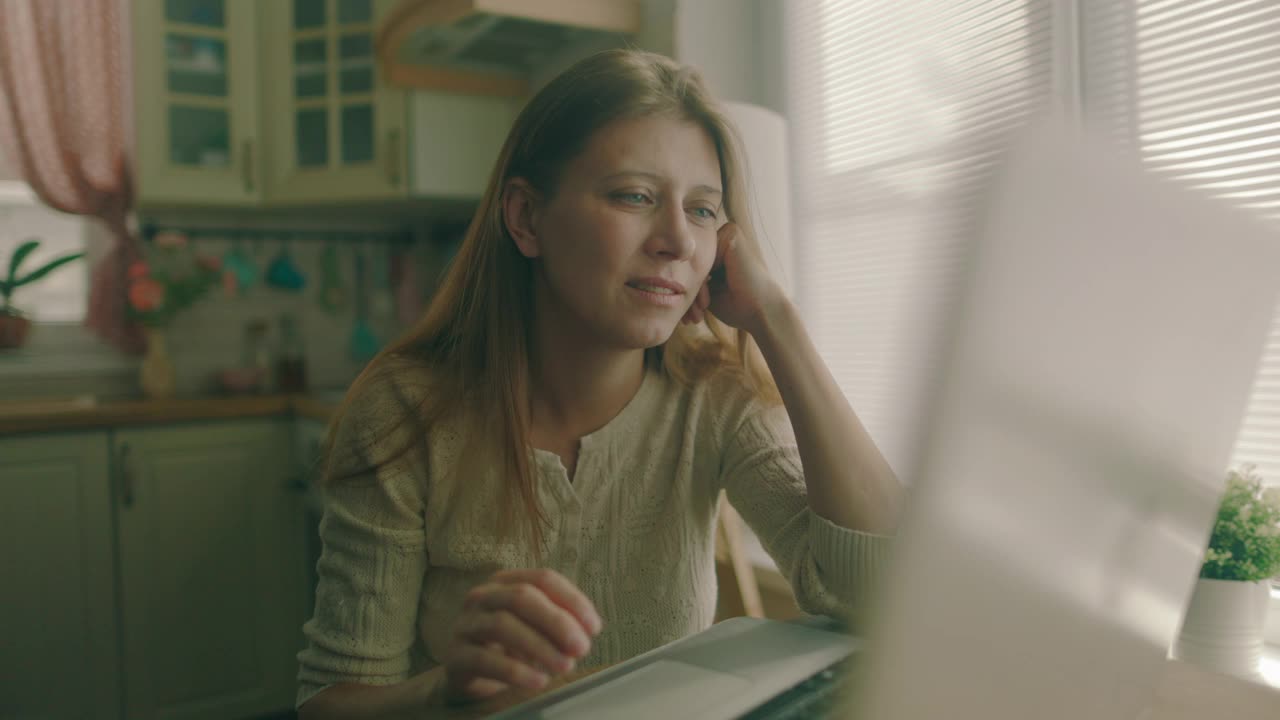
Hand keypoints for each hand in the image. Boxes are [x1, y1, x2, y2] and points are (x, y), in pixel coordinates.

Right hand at [439, 568, 602, 703]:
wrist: (468, 674)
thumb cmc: (509, 646)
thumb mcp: (536, 629)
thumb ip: (560, 623)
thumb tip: (587, 631)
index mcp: (506, 582)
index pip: (543, 578)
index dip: (572, 601)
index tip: (594, 628)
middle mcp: (483, 596)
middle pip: (522, 596)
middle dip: (557, 621)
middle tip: (581, 647)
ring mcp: (466, 624)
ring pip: (502, 624)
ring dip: (539, 646)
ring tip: (564, 666)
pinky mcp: (455, 656)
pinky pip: (484, 659)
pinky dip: (515, 671)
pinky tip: (539, 681)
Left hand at [681, 222, 785, 335]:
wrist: (762, 312)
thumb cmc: (739, 305)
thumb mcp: (710, 292)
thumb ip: (695, 281)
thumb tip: (664, 282)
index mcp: (721, 248)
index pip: (693, 266)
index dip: (689, 292)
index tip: (687, 317)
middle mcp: (725, 236)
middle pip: (693, 264)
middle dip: (688, 294)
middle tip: (687, 321)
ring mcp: (728, 232)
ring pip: (695, 263)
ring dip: (694, 292)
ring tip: (698, 315)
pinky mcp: (731, 234)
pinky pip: (703, 260)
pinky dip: (702, 283)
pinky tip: (707, 303)